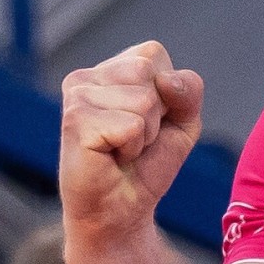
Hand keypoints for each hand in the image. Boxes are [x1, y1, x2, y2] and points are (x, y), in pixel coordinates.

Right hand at [59, 40, 203, 244]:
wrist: (122, 211)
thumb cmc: (147, 165)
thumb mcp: (183, 122)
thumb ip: (188, 90)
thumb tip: (167, 80)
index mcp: (109, 68)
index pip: (154, 53)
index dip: (167, 93)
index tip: (148, 122)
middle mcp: (87, 76)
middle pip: (150, 74)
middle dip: (157, 114)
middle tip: (134, 139)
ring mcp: (77, 96)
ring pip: (144, 100)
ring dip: (145, 134)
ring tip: (122, 149)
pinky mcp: (75, 120)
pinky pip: (132, 125)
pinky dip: (133, 148)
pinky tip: (111, 158)